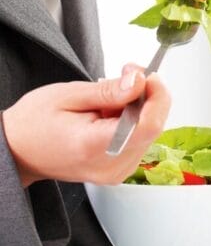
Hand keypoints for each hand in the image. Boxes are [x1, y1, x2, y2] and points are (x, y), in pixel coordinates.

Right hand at [2, 66, 170, 187]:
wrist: (18, 150)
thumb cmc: (36, 122)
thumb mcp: (70, 94)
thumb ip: (109, 91)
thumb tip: (141, 81)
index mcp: (95, 147)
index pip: (147, 126)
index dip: (156, 96)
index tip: (148, 74)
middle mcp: (110, 166)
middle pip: (152, 126)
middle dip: (146, 94)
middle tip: (127, 72)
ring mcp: (115, 172)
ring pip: (148, 131)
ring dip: (138, 106)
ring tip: (109, 95)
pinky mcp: (117, 170)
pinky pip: (139, 138)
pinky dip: (132, 119)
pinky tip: (111, 111)